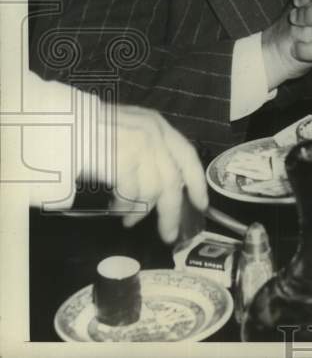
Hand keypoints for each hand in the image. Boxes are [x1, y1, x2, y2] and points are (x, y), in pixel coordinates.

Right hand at [86, 105, 208, 243]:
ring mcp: (140, 145)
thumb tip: (163, 189)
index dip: (197, 184)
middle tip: (169, 234)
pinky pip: (131, 195)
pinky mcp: (124, 159)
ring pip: (152, 192)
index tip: (202, 205)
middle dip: (172, 212)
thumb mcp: (130, 130)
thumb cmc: (91, 130)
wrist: (64, 123)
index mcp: (159, 125)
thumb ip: (150, 151)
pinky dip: (125, 207)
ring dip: (140, 212)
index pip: (188, 157)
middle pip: (172, 181)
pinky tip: (116, 209)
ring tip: (128, 219)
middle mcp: (155, 134)